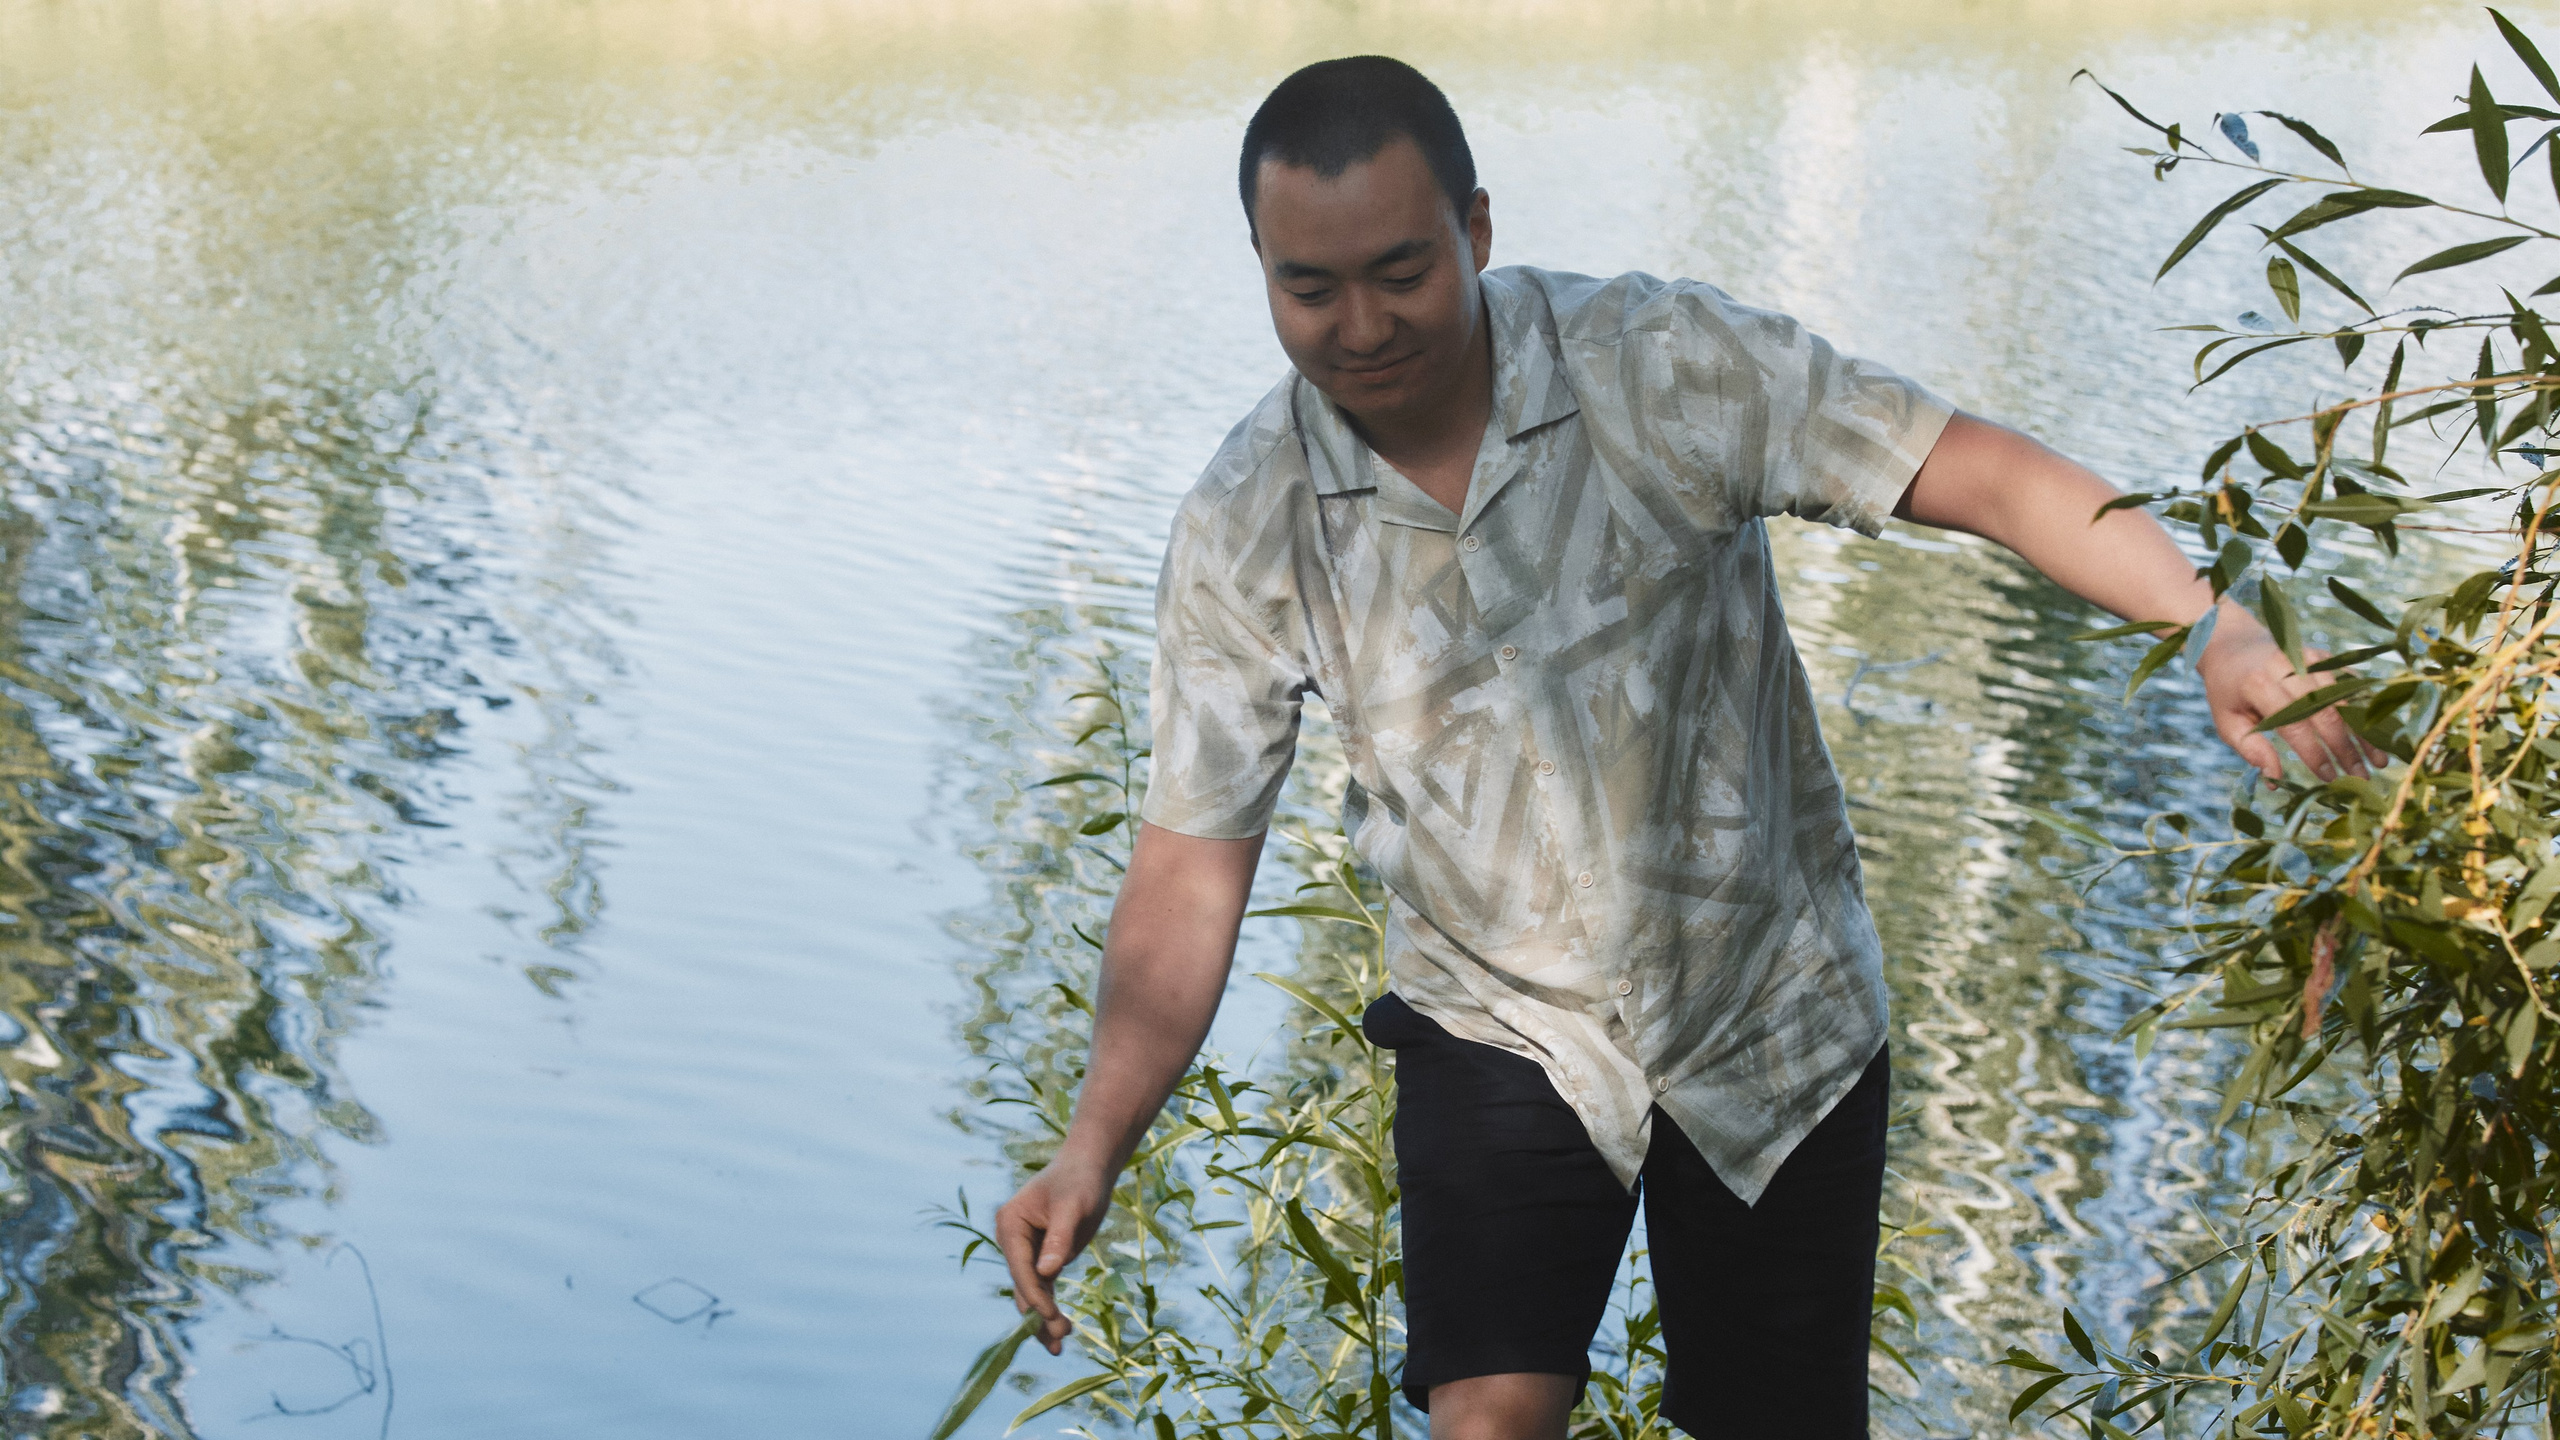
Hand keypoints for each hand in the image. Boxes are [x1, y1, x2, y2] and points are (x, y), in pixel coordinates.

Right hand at [993, 1155, 1111, 1354]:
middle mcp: (1013, 1240)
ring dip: (1044, 1318)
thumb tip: (1047, 1272)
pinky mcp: (1044, 1258)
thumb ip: (1059, 1238)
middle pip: (1023, 1284)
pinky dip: (1051, 1309)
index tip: (1051, 1317)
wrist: (1092, 1167)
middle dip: (1039, 1313)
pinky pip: (1044, 1288)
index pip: (1020, 1267)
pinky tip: (1059, 1333)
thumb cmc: (1080, 1180)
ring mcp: (1027, 1251)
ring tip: (1058, 1347)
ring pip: (1032, 1292)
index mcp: (1010, 1224)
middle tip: (1059, 1341)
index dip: (1035, 1294)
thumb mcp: (1072, 1207)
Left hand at [2196, 600, 2384, 783]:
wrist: (2234, 645)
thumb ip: (2250, 749)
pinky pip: (2351, 685)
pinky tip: (2378, 734)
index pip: (2295, 725)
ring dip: (2364, 732)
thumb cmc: (2229, 691)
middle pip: (2326, 713)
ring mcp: (2309, 658)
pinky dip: (2366, 710)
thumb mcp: (2227, 721)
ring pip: (2346, 700)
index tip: (2329, 778)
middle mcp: (2289, 667)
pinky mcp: (2324, 656)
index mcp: (2260, 684)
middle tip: (2361, 778)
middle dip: (2346, 749)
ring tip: (2378, 761)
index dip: (2315, 754)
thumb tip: (2274, 779)